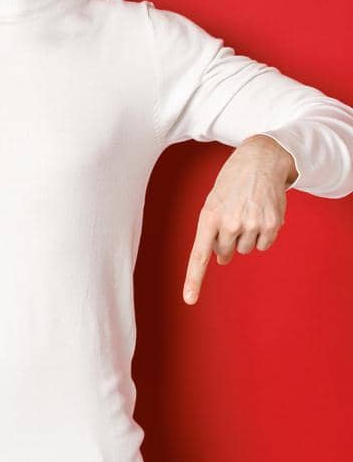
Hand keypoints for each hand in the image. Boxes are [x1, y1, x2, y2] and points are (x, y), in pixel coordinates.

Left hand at [183, 135, 294, 304]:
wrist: (261, 162)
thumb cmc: (232, 184)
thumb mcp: (213, 203)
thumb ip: (212, 232)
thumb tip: (221, 260)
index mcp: (208, 217)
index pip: (199, 255)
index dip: (193, 279)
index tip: (189, 299)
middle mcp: (229, 223)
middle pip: (224, 253)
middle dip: (225, 242)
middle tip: (231, 220)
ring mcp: (251, 225)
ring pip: (244, 249)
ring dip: (245, 237)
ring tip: (246, 212)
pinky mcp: (271, 225)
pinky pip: (263, 245)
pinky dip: (262, 235)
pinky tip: (260, 215)